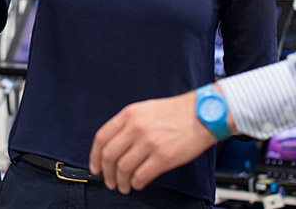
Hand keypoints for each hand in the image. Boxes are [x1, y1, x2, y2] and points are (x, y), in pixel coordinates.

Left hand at [89, 91, 217, 193]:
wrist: (201, 114)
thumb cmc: (175, 112)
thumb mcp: (144, 109)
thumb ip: (127, 123)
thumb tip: (113, 145)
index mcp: (128, 115)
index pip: (101, 138)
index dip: (94, 156)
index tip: (96, 166)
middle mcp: (135, 128)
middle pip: (108, 155)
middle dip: (106, 173)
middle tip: (109, 181)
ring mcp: (149, 143)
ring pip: (123, 168)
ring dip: (120, 181)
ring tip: (123, 186)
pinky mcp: (163, 157)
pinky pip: (141, 176)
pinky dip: (136, 183)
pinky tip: (138, 184)